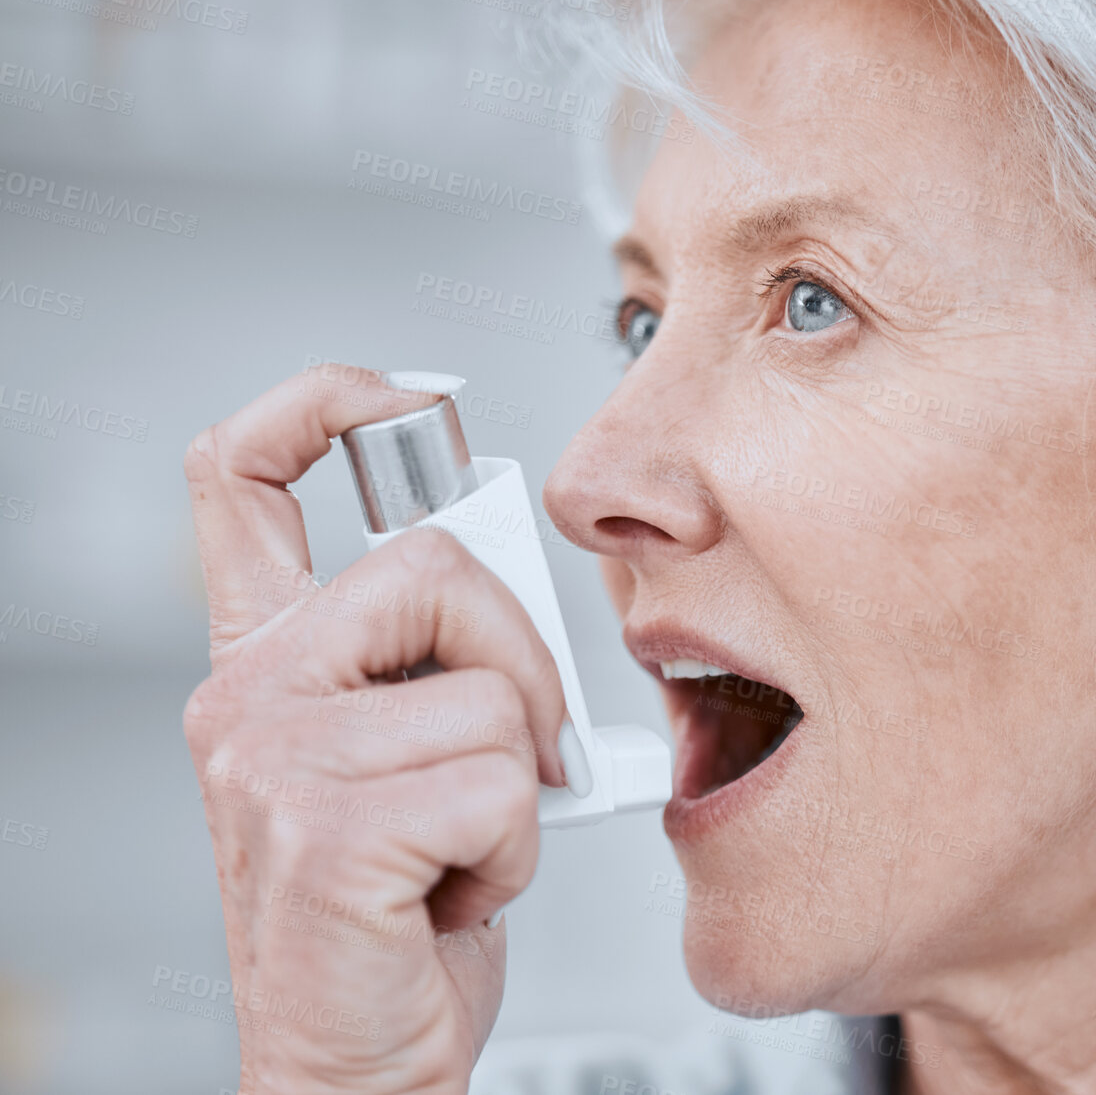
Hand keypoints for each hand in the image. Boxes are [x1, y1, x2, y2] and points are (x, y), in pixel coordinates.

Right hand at [181, 364, 567, 1093]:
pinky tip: (457, 890)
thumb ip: (433, 655)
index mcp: (271, 660)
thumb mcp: (409, 753)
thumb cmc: (400, 914)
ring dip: (518, 783)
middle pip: (432, 565)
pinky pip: (496, 783)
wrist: (359, 1060)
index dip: (320, 403)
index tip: (406, 396)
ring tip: (463, 843)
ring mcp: (275, 760)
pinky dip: (516, 848)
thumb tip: (501, 568)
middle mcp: (253, 694)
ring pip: (487, 691)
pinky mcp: (323, 833)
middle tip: (514, 751)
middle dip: (521, 658)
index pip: (244, 475)